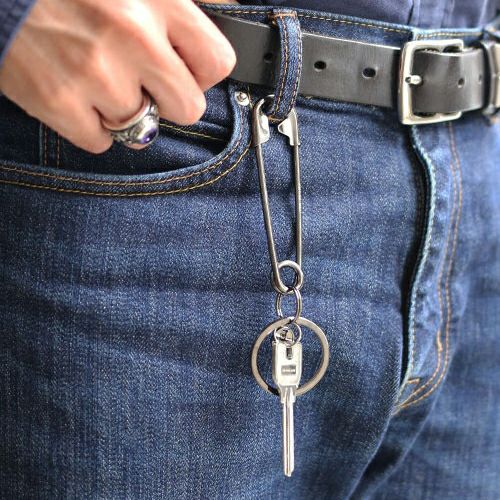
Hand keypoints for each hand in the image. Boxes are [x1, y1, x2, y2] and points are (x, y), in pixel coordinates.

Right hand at [0, 0, 236, 152]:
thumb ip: (179, 3)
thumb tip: (223, 13)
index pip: (217, 62)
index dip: (201, 75)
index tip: (183, 72)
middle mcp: (132, 35)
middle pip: (188, 108)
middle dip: (168, 102)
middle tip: (144, 85)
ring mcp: (95, 72)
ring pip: (140, 128)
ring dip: (122, 111)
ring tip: (96, 78)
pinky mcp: (58, 100)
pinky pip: (100, 142)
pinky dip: (90, 126)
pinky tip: (75, 94)